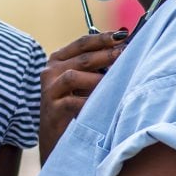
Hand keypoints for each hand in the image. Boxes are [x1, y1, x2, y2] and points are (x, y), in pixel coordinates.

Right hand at [39, 29, 127, 162]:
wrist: (56, 139)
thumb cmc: (75, 108)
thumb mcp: (83, 83)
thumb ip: (97, 66)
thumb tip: (124, 47)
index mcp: (58, 60)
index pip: (82, 43)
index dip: (103, 38)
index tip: (123, 35)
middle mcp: (50, 72)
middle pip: (82, 58)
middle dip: (107, 55)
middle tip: (127, 54)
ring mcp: (49, 91)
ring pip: (74, 76)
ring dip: (98, 78)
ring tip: (116, 80)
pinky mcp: (52, 110)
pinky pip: (73, 102)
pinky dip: (90, 101)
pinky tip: (105, 103)